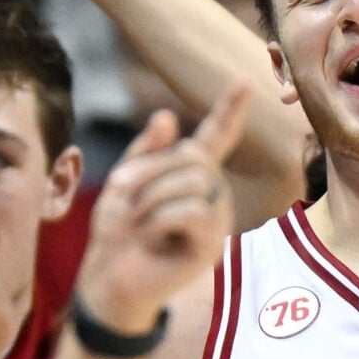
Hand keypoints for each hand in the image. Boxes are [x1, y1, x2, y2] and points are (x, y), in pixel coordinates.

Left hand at [72, 85, 251, 335]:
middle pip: (193, 158)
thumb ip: (145, 152)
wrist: (110, 279)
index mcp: (190, 174)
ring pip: (194, 182)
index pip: (216, 137)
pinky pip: (193, 211)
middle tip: (118, 193)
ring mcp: (215, 219)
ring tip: (135, 222)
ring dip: (150, 198)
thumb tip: (168, 115)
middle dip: (148, 171)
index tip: (247, 80)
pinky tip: (150, 238)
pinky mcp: (211, 245)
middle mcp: (210, 193)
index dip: (231, 110)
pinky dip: (160, 220)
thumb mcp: (122, 184)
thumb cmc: (117, 232)